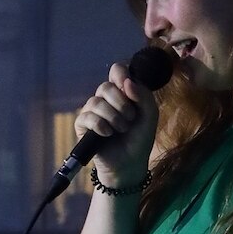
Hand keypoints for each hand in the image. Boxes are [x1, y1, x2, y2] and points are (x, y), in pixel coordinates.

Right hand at [74, 62, 159, 186]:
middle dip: (121, 103)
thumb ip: (143, 96)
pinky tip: (108, 134)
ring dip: (113, 117)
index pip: (117, 70)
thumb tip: (127, 81)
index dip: (121, 73)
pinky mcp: (83, 125)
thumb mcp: (150, 115)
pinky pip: (87, 117)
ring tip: (122, 129)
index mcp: (123, 92)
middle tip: (130, 118)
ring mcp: (93, 111)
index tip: (127, 85)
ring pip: (96, 102)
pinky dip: (100, 125)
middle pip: (106, 86)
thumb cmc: (140, 138)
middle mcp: (106, 99)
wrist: (130, 163)